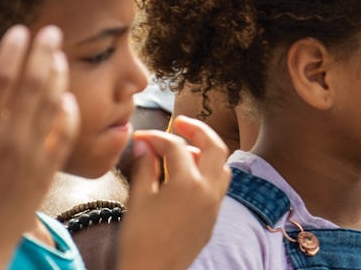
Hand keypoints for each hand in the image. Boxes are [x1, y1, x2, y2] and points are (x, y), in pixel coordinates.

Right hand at [0, 25, 78, 265]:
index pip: (0, 81)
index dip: (12, 53)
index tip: (22, 30)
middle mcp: (9, 139)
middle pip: (31, 86)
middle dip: (42, 54)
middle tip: (52, 30)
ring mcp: (32, 155)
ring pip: (51, 106)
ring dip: (58, 76)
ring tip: (60, 55)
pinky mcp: (47, 171)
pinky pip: (64, 136)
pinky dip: (67, 114)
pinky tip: (69, 98)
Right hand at [117, 115, 230, 269]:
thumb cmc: (139, 238)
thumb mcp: (138, 199)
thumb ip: (144, 167)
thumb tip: (145, 144)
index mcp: (188, 183)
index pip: (175, 146)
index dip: (156, 137)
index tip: (141, 137)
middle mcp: (209, 190)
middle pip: (215, 146)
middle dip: (198, 130)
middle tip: (179, 123)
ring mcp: (215, 204)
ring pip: (223, 166)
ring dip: (208, 151)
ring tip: (185, 150)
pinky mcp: (214, 217)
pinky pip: (220, 184)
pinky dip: (210, 171)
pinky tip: (190, 174)